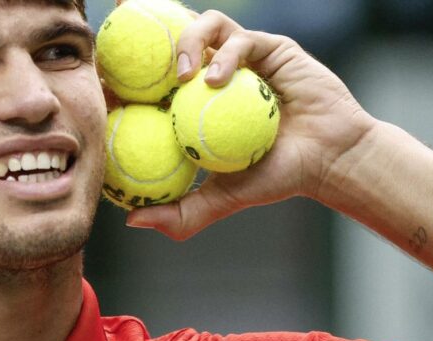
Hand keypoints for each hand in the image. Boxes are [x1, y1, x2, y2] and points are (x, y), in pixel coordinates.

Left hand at [118, 5, 377, 239]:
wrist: (329, 159)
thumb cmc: (277, 176)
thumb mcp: (222, 198)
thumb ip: (182, 213)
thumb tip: (131, 221)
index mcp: (193, 101)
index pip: (150, 80)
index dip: (123, 73)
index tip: (102, 81)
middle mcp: (212, 72)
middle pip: (170, 39)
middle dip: (140, 28)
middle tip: (119, 40)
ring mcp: (238, 56)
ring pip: (202, 27)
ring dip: (186, 42)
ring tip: (182, 76)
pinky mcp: (266, 46)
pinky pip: (238, 40)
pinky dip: (224, 56)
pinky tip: (217, 80)